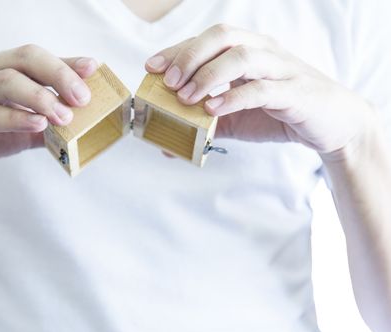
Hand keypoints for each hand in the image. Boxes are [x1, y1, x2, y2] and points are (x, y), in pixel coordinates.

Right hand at [0, 44, 97, 176]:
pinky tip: (38, 124)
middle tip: (82, 96)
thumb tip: (79, 130)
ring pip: (6, 81)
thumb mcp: (14, 129)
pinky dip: (15, 117)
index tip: (93, 68)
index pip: (37, 58)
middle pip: (24, 59)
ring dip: (40, 97)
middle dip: (58, 74)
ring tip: (65, 116)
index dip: (67, 62)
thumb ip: (42, 126)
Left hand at [145, 24, 377, 157]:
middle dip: (190, 56)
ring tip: (186, 97)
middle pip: (224, 36)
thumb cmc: (282, 114)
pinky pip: (262, 88)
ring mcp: (281, 69)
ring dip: (208, 75)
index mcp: (249, 50)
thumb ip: (209, 122)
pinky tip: (213, 109)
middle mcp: (265, 51)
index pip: (209, 40)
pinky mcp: (295, 92)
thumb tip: (171, 140)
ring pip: (242, 57)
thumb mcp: (238, 117)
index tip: (152, 67)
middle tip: (168, 82)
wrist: (333, 125)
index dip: (178, 51)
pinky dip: (234, 97)